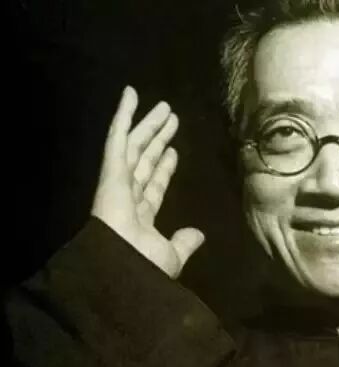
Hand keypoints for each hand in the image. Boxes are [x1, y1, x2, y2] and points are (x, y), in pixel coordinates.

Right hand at [91, 86, 204, 277]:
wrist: (122, 270)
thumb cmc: (145, 267)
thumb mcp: (171, 256)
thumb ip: (183, 243)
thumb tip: (198, 235)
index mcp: (141, 217)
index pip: (154, 185)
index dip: (164, 168)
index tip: (174, 152)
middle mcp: (128, 197)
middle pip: (145, 160)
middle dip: (158, 140)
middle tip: (171, 119)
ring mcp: (118, 182)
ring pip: (135, 146)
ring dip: (148, 124)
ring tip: (164, 106)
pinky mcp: (110, 171)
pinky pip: (117, 138)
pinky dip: (123, 115)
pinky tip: (131, 94)